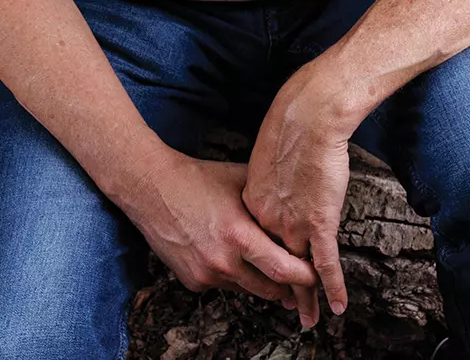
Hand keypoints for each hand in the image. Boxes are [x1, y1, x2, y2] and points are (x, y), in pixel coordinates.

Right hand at [125, 152, 319, 307]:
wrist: (152, 188)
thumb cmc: (197, 179)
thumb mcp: (240, 180)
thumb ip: (268, 199)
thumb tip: (296, 207)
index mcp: (239, 234)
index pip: (283, 268)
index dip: (304, 276)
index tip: (317, 275)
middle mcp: (223, 261)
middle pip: (269, 288)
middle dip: (289, 288)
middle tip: (302, 283)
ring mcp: (206, 274)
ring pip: (247, 289)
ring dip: (261, 282)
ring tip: (273, 271)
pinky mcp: (193, 282)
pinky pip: (223, 286)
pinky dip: (233, 276)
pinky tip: (232, 257)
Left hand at [242, 63, 352, 328]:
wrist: (307, 117)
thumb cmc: (289, 126)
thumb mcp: (265, 159)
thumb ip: (266, 181)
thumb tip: (272, 186)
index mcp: (252, 204)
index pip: (257, 243)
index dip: (264, 262)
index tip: (268, 275)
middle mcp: (267, 221)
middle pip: (272, 264)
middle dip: (279, 291)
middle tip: (285, 310)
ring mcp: (292, 225)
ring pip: (297, 272)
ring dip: (305, 299)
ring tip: (307, 320)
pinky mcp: (318, 224)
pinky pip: (325, 265)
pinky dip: (333, 287)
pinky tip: (338, 306)